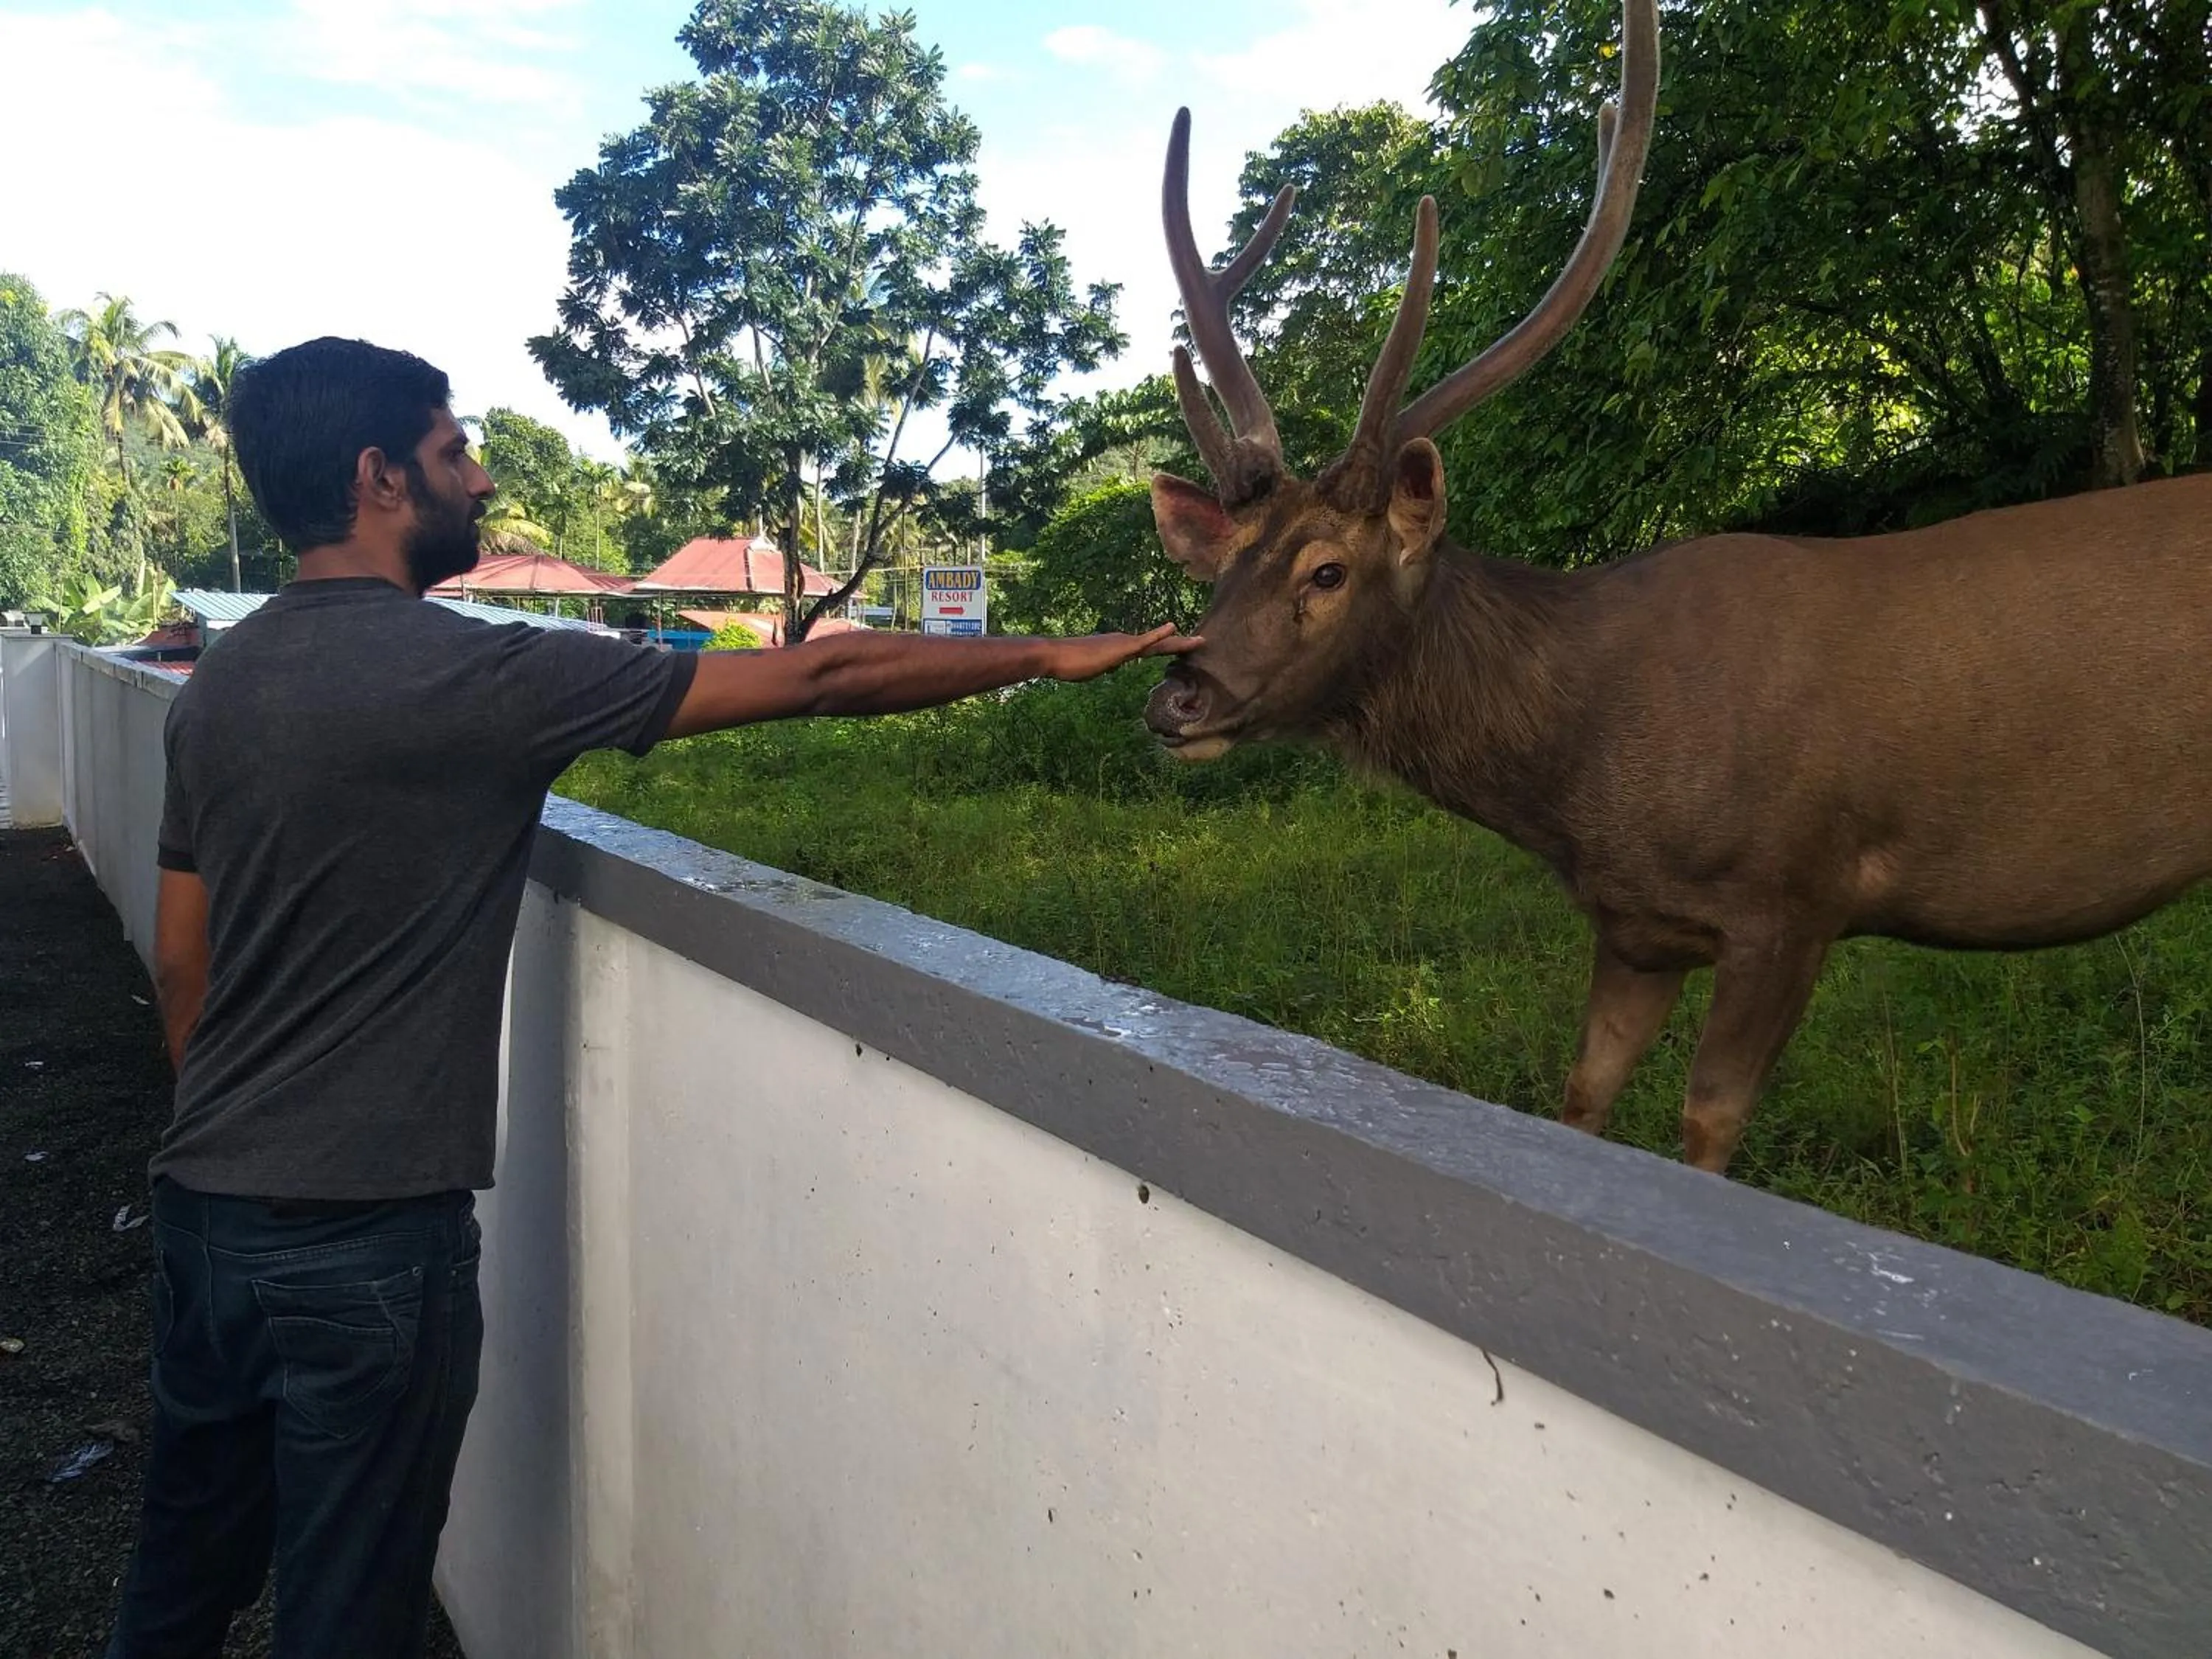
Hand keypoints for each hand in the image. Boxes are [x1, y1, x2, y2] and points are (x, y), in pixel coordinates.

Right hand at [1036, 624, 1203, 683]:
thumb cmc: (1069, 663)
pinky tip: (1173, 626)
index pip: (1149, 650)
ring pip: (1157, 645)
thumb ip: (1103, 664)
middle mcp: (1125, 643)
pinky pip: (1143, 642)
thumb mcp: (1092, 668)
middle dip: (1181, 645)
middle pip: (1159, 646)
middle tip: (1202, 642)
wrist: (1055, 656)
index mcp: (1120, 648)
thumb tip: (1107, 665)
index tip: (1183, 648)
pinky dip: (1159, 635)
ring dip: (1179, 643)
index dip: (1167, 648)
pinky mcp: (1120, 648)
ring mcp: (1124, 644)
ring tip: (1199, 640)